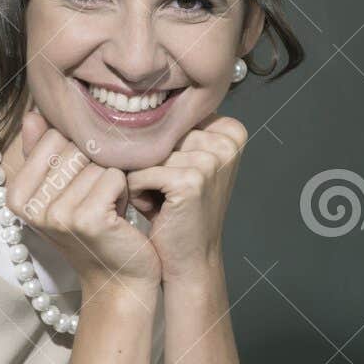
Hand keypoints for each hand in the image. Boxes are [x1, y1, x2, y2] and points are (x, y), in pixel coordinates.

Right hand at [5, 109, 160, 294]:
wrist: (118, 277)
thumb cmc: (93, 228)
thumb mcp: (60, 191)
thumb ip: (43, 153)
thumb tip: (33, 114)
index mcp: (16, 196)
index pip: (52, 137)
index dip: (76, 153)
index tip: (79, 185)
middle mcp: (31, 207)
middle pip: (75, 147)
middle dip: (96, 166)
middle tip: (97, 199)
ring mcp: (57, 215)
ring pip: (97, 161)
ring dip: (112, 180)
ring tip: (107, 208)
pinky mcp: (87, 219)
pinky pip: (113, 176)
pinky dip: (124, 190)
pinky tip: (119, 215)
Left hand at [124, 115, 245, 281]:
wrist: (190, 259)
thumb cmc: (179, 210)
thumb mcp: (185, 161)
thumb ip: (174, 130)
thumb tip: (133, 105)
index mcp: (230, 130)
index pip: (172, 117)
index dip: (163, 146)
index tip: (179, 175)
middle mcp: (226, 141)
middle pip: (159, 133)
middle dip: (151, 162)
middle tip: (169, 193)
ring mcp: (210, 161)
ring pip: (147, 153)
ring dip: (143, 178)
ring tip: (163, 201)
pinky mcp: (191, 180)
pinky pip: (140, 173)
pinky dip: (137, 192)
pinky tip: (157, 209)